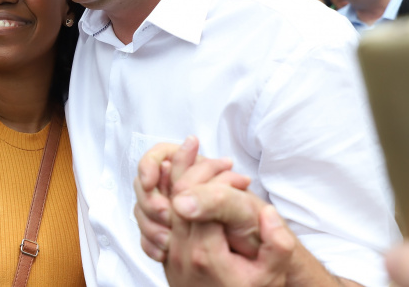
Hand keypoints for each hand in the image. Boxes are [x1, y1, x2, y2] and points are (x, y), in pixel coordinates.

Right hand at [134, 137, 251, 261]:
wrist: (266, 253)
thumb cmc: (255, 224)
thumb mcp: (240, 208)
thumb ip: (214, 198)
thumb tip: (181, 204)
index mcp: (198, 170)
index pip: (160, 155)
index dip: (149, 167)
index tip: (149, 183)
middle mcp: (183, 186)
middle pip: (145, 182)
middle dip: (150, 201)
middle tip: (167, 219)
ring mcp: (174, 208)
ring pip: (142, 207)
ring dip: (149, 223)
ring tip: (167, 241)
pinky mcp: (171, 229)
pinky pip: (146, 232)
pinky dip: (149, 241)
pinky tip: (161, 252)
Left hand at [163, 137, 297, 286]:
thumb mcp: (272, 275)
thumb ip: (277, 246)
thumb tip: (269, 215)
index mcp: (204, 254)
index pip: (197, 201)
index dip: (215, 181)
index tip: (235, 173)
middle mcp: (180, 253)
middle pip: (176, 197)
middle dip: (195, 171)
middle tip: (210, 153)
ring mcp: (169, 254)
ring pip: (165, 205)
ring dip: (180, 179)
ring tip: (192, 155)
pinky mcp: (166, 255)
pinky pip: (162, 218)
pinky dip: (171, 194)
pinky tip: (185, 181)